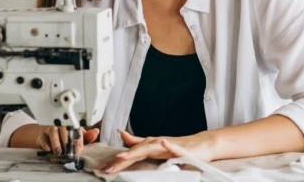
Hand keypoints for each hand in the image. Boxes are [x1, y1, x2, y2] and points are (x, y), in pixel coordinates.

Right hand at [37, 126, 99, 154]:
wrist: (49, 139)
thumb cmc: (66, 138)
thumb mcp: (78, 138)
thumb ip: (87, 137)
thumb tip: (96, 132)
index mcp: (72, 125)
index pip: (76, 129)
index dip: (78, 139)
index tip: (79, 148)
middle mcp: (61, 126)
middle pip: (64, 129)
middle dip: (67, 141)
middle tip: (70, 151)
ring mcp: (51, 130)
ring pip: (53, 131)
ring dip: (56, 142)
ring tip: (59, 151)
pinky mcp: (42, 136)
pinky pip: (42, 138)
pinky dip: (45, 143)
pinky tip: (48, 148)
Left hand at [98, 130, 213, 173]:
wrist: (201, 144)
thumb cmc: (178, 147)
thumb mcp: (155, 147)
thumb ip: (138, 142)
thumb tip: (122, 135)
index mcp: (149, 146)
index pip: (130, 155)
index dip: (116, 162)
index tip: (103, 169)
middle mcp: (155, 143)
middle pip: (136, 152)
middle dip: (121, 160)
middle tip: (108, 168)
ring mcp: (167, 145)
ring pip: (150, 147)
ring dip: (137, 151)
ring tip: (124, 156)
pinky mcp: (181, 148)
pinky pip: (174, 147)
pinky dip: (168, 145)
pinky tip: (163, 143)